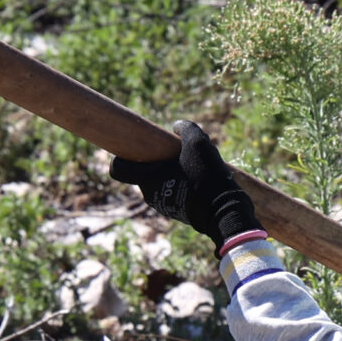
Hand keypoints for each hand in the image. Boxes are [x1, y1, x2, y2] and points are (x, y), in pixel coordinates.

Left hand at [109, 120, 260, 245]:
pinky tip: (200, 182)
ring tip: (195, 169)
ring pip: (161, 182)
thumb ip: (185, 129)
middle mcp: (150, 194)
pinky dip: (181, 186)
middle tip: (178, 156)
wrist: (224, 211)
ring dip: (171, 174)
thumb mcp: (198, 142)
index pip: (118, 169)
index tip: (137, 149)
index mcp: (147, 178)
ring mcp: (162, 206)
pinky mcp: (176, 213)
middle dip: (159, 162)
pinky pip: (172, 194)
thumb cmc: (206, 176)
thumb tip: (176, 127)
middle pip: (145, 172)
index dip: (122, 158)